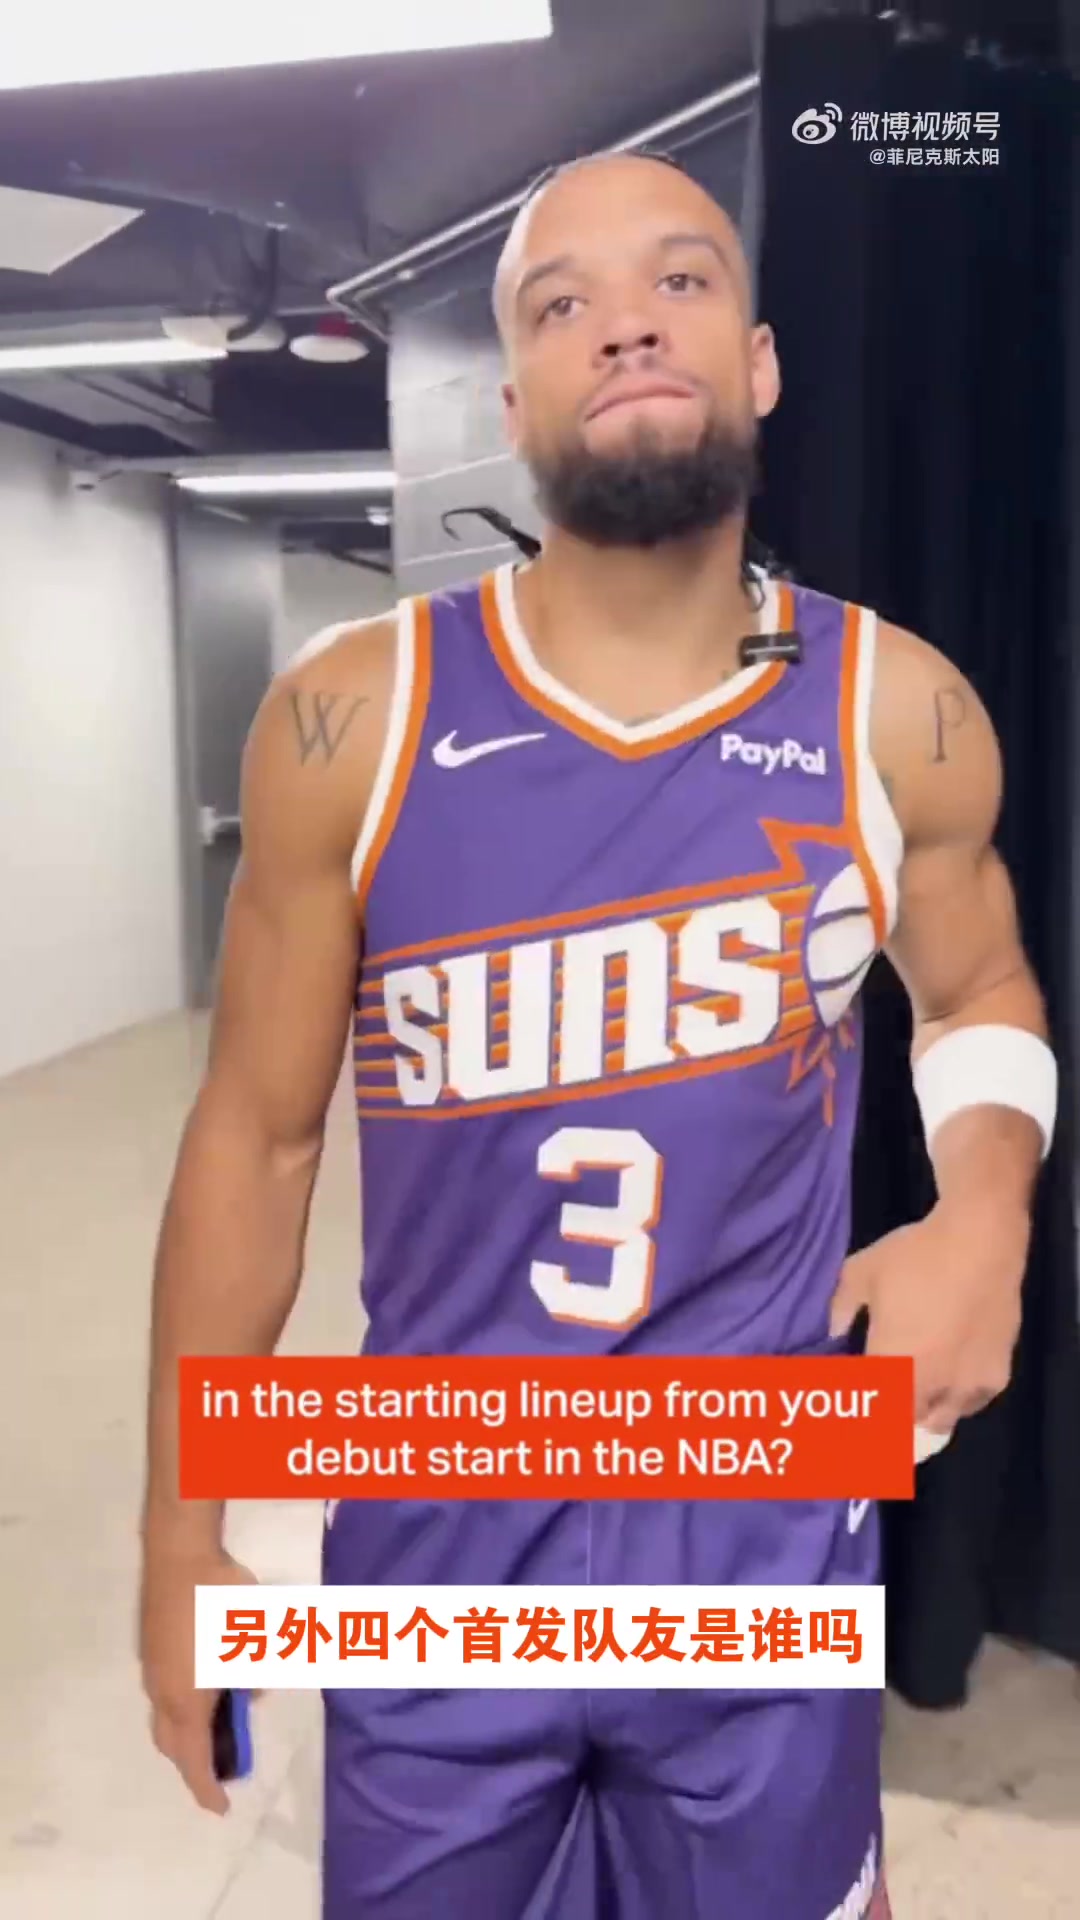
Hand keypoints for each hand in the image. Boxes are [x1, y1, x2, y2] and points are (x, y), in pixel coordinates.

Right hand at [139, 1539, 256, 1813]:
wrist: (179, 1552)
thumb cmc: (218, 1598)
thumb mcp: (255, 1637)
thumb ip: (259, 1672)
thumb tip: (254, 1689)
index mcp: (187, 1699)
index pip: (193, 1759)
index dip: (206, 1787)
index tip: (220, 1808)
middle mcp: (163, 1691)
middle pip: (174, 1742)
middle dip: (195, 1761)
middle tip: (220, 1767)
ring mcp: (153, 1667)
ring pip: (168, 1714)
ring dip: (191, 1726)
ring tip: (225, 1717)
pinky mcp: (152, 1645)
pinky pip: (167, 1687)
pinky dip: (186, 1699)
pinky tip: (211, 1678)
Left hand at [830, 1200, 1028, 1432]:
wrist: (981, 1241)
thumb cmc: (916, 1256)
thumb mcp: (862, 1273)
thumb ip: (841, 1307)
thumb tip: (833, 1330)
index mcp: (890, 1366)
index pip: (865, 1411)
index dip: (852, 1416)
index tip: (841, 1413)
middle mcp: (929, 1387)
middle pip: (901, 1427)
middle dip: (884, 1422)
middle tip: (875, 1408)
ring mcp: (965, 1387)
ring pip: (937, 1424)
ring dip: (920, 1418)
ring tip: (910, 1404)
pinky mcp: (996, 1377)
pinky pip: (969, 1406)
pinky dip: (954, 1404)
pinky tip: (948, 1388)